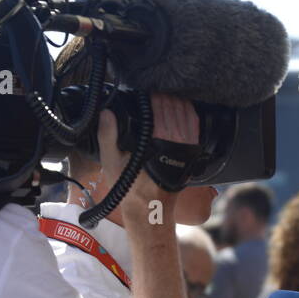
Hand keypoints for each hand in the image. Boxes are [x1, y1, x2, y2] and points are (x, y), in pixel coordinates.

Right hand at [111, 94, 199, 222]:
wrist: (149, 207)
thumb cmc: (129, 185)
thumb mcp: (111, 161)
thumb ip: (108, 136)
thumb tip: (105, 112)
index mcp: (153, 142)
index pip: (159, 110)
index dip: (155, 97)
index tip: (147, 91)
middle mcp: (173, 144)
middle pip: (174, 109)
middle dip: (166, 97)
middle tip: (156, 91)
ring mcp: (185, 148)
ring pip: (186, 116)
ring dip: (177, 104)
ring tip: (166, 97)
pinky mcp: (191, 153)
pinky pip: (193, 128)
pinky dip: (188, 116)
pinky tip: (181, 109)